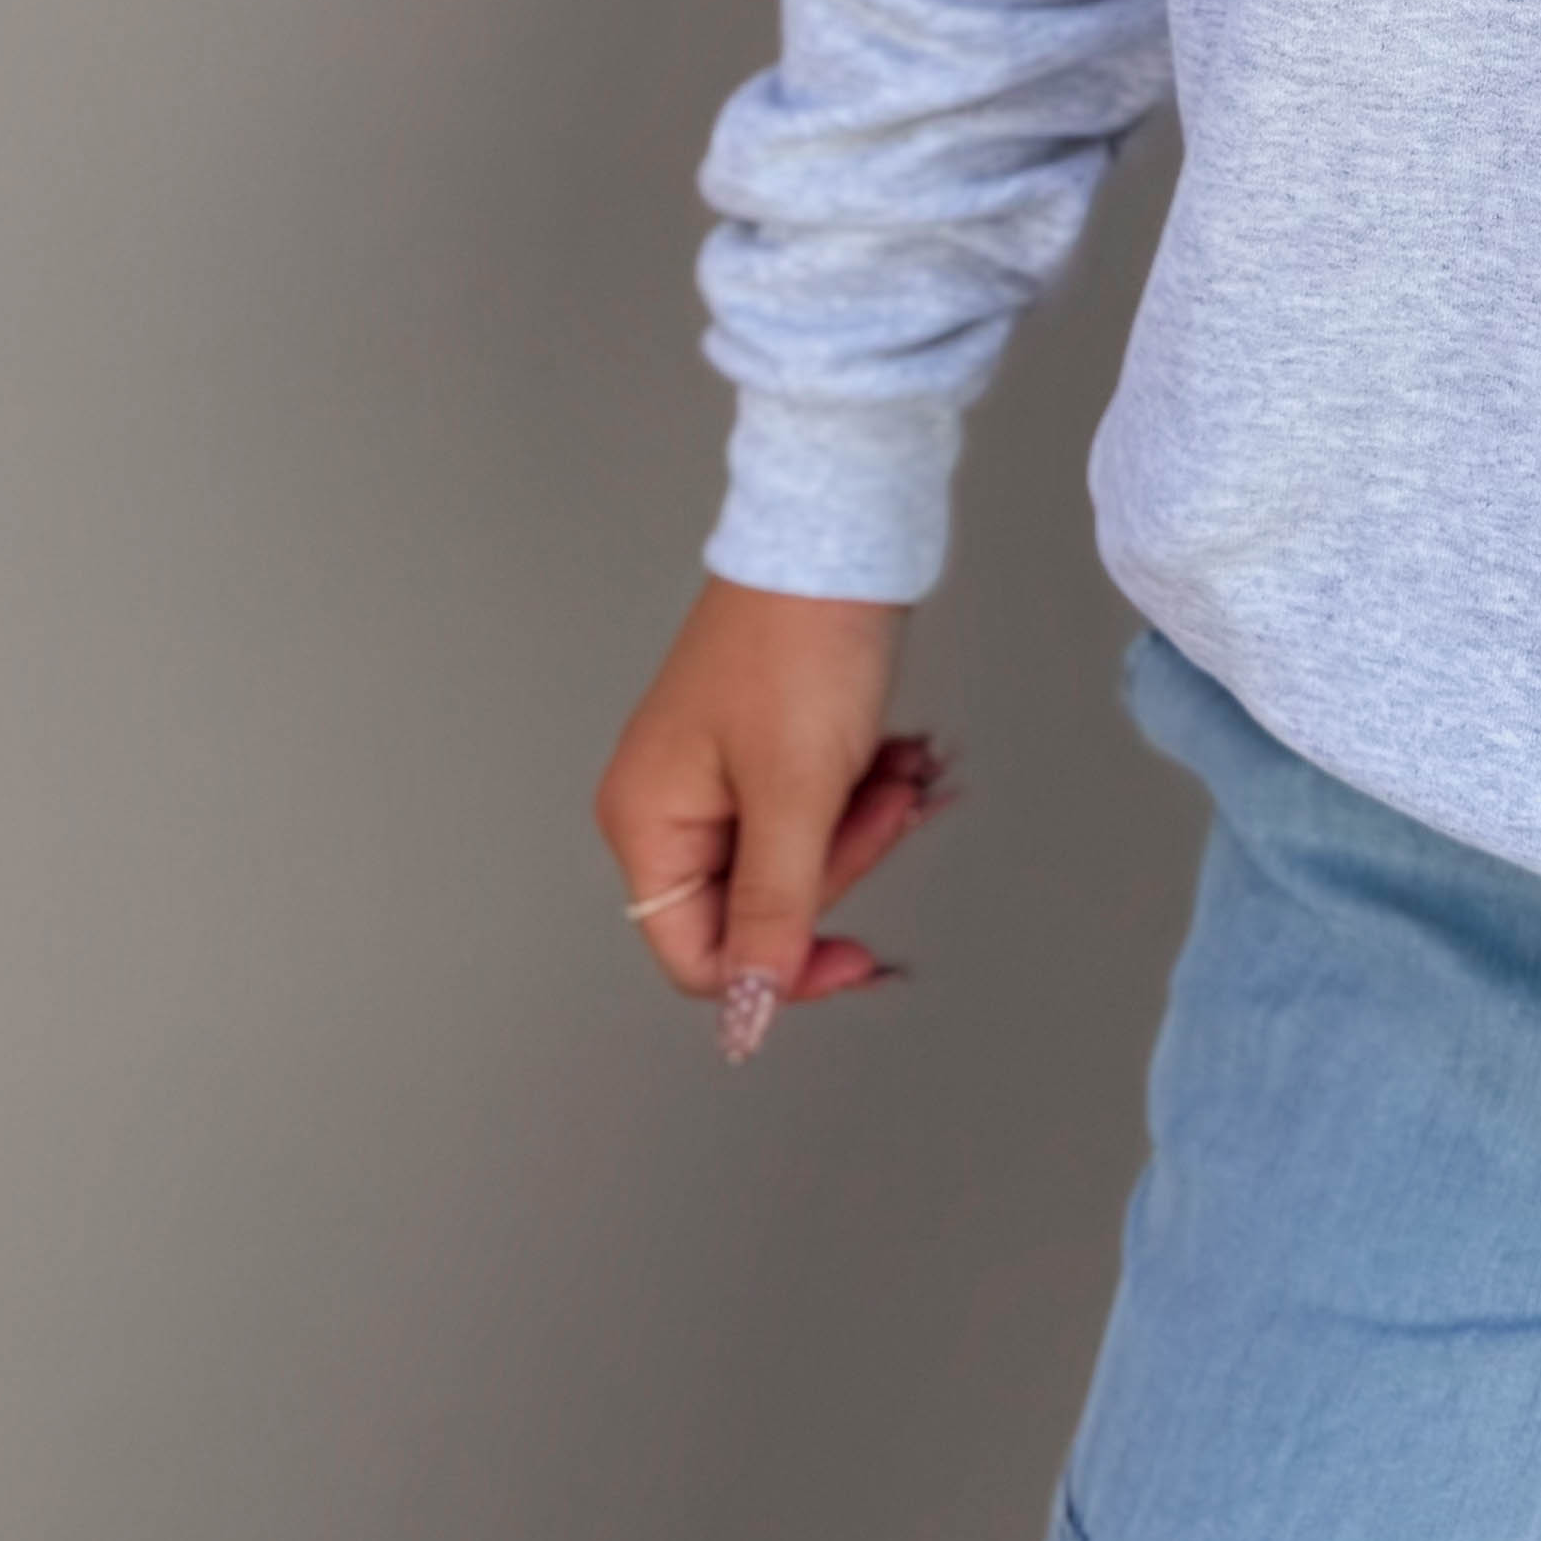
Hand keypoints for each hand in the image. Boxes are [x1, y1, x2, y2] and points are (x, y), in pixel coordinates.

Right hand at [597, 576, 942, 1054]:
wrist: (836, 534)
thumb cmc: (800, 646)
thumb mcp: (795, 794)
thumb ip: (773, 909)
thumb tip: (749, 1006)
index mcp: (646, 823)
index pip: (697, 956)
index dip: (778, 972)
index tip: (857, 957)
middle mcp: (666, 804)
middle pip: (755, 906)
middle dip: (837, 866)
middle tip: (886, 809)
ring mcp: (714, 774)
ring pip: (796, 856)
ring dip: (858, 825)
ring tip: (894, 771)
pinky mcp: (762, 745)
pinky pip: (811, 808)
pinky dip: (856, 792)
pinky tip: (888, 756)